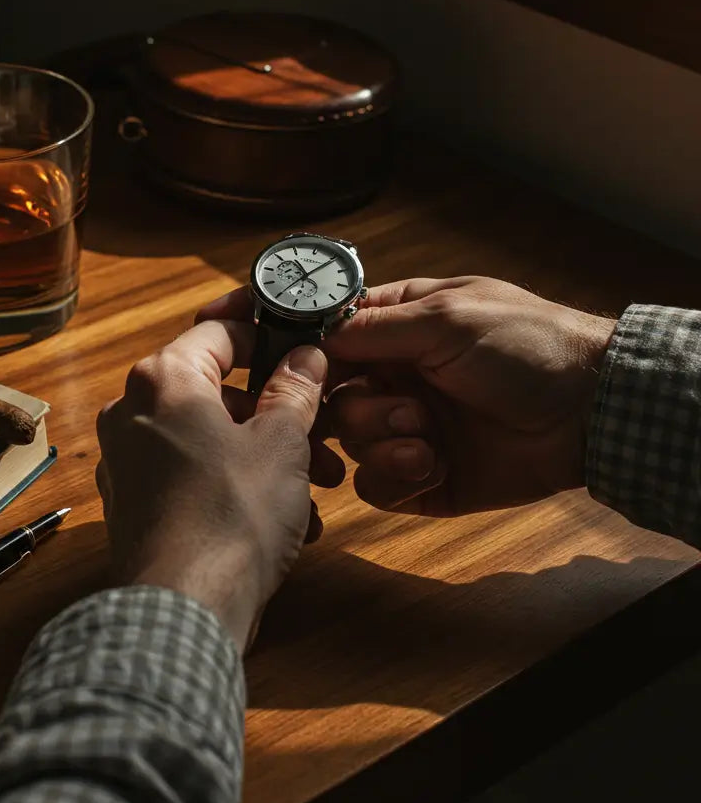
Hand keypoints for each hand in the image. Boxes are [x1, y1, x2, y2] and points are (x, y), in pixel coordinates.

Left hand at [96, 320, 337, 651]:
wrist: (186, 610)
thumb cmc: (233, 515)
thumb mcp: (282, 442)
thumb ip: (294, 389)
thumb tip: (304, 357)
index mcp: (164, 380)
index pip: (219, 331)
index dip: (267, 331)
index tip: (301, 340)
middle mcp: (132, 412)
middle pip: (217, 390)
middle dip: (277, 411)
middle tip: (322, 431)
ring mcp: (127, 461)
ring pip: (209, 437)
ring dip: (266, 454)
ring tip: (315, 489)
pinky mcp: (133, 505)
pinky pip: (192, 475)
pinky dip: (236, 484)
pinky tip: (286, 520)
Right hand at [199, 277, 615, 517]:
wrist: (588, 414)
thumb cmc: (525, 344)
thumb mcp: (447, 317)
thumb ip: (373, 328)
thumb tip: (313, 335)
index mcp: (392, 325)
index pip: (314, 325)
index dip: (267, 329)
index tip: (214, 326)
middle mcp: (388, 374)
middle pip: (317, 392)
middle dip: (336, 404)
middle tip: (379, 404)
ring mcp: (401, 426)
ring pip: (344, 441)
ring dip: (382, 438)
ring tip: (429, 432)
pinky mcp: (419, 477)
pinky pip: (375, 484)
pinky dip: (399, 475)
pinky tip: (435, 463)